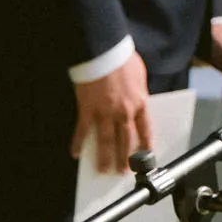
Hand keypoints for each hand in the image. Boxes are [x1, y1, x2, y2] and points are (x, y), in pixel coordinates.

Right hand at [71, 49, 151, 174]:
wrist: (102, 49)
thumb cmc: (121, 57)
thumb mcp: (139, 74)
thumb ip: (139, 90)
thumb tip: (140, 98)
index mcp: (140, 103)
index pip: (145, 130)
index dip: (145, 145)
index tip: (145, 156)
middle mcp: (124, 112)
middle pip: (126, 141)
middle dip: (125, 158)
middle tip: (123, 171)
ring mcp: (105, 112)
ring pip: (106, 141)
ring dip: (104, 158)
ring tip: (103, 170)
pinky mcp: (87, 109)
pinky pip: (83, 131)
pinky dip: (79, 143)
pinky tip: (76, 153)